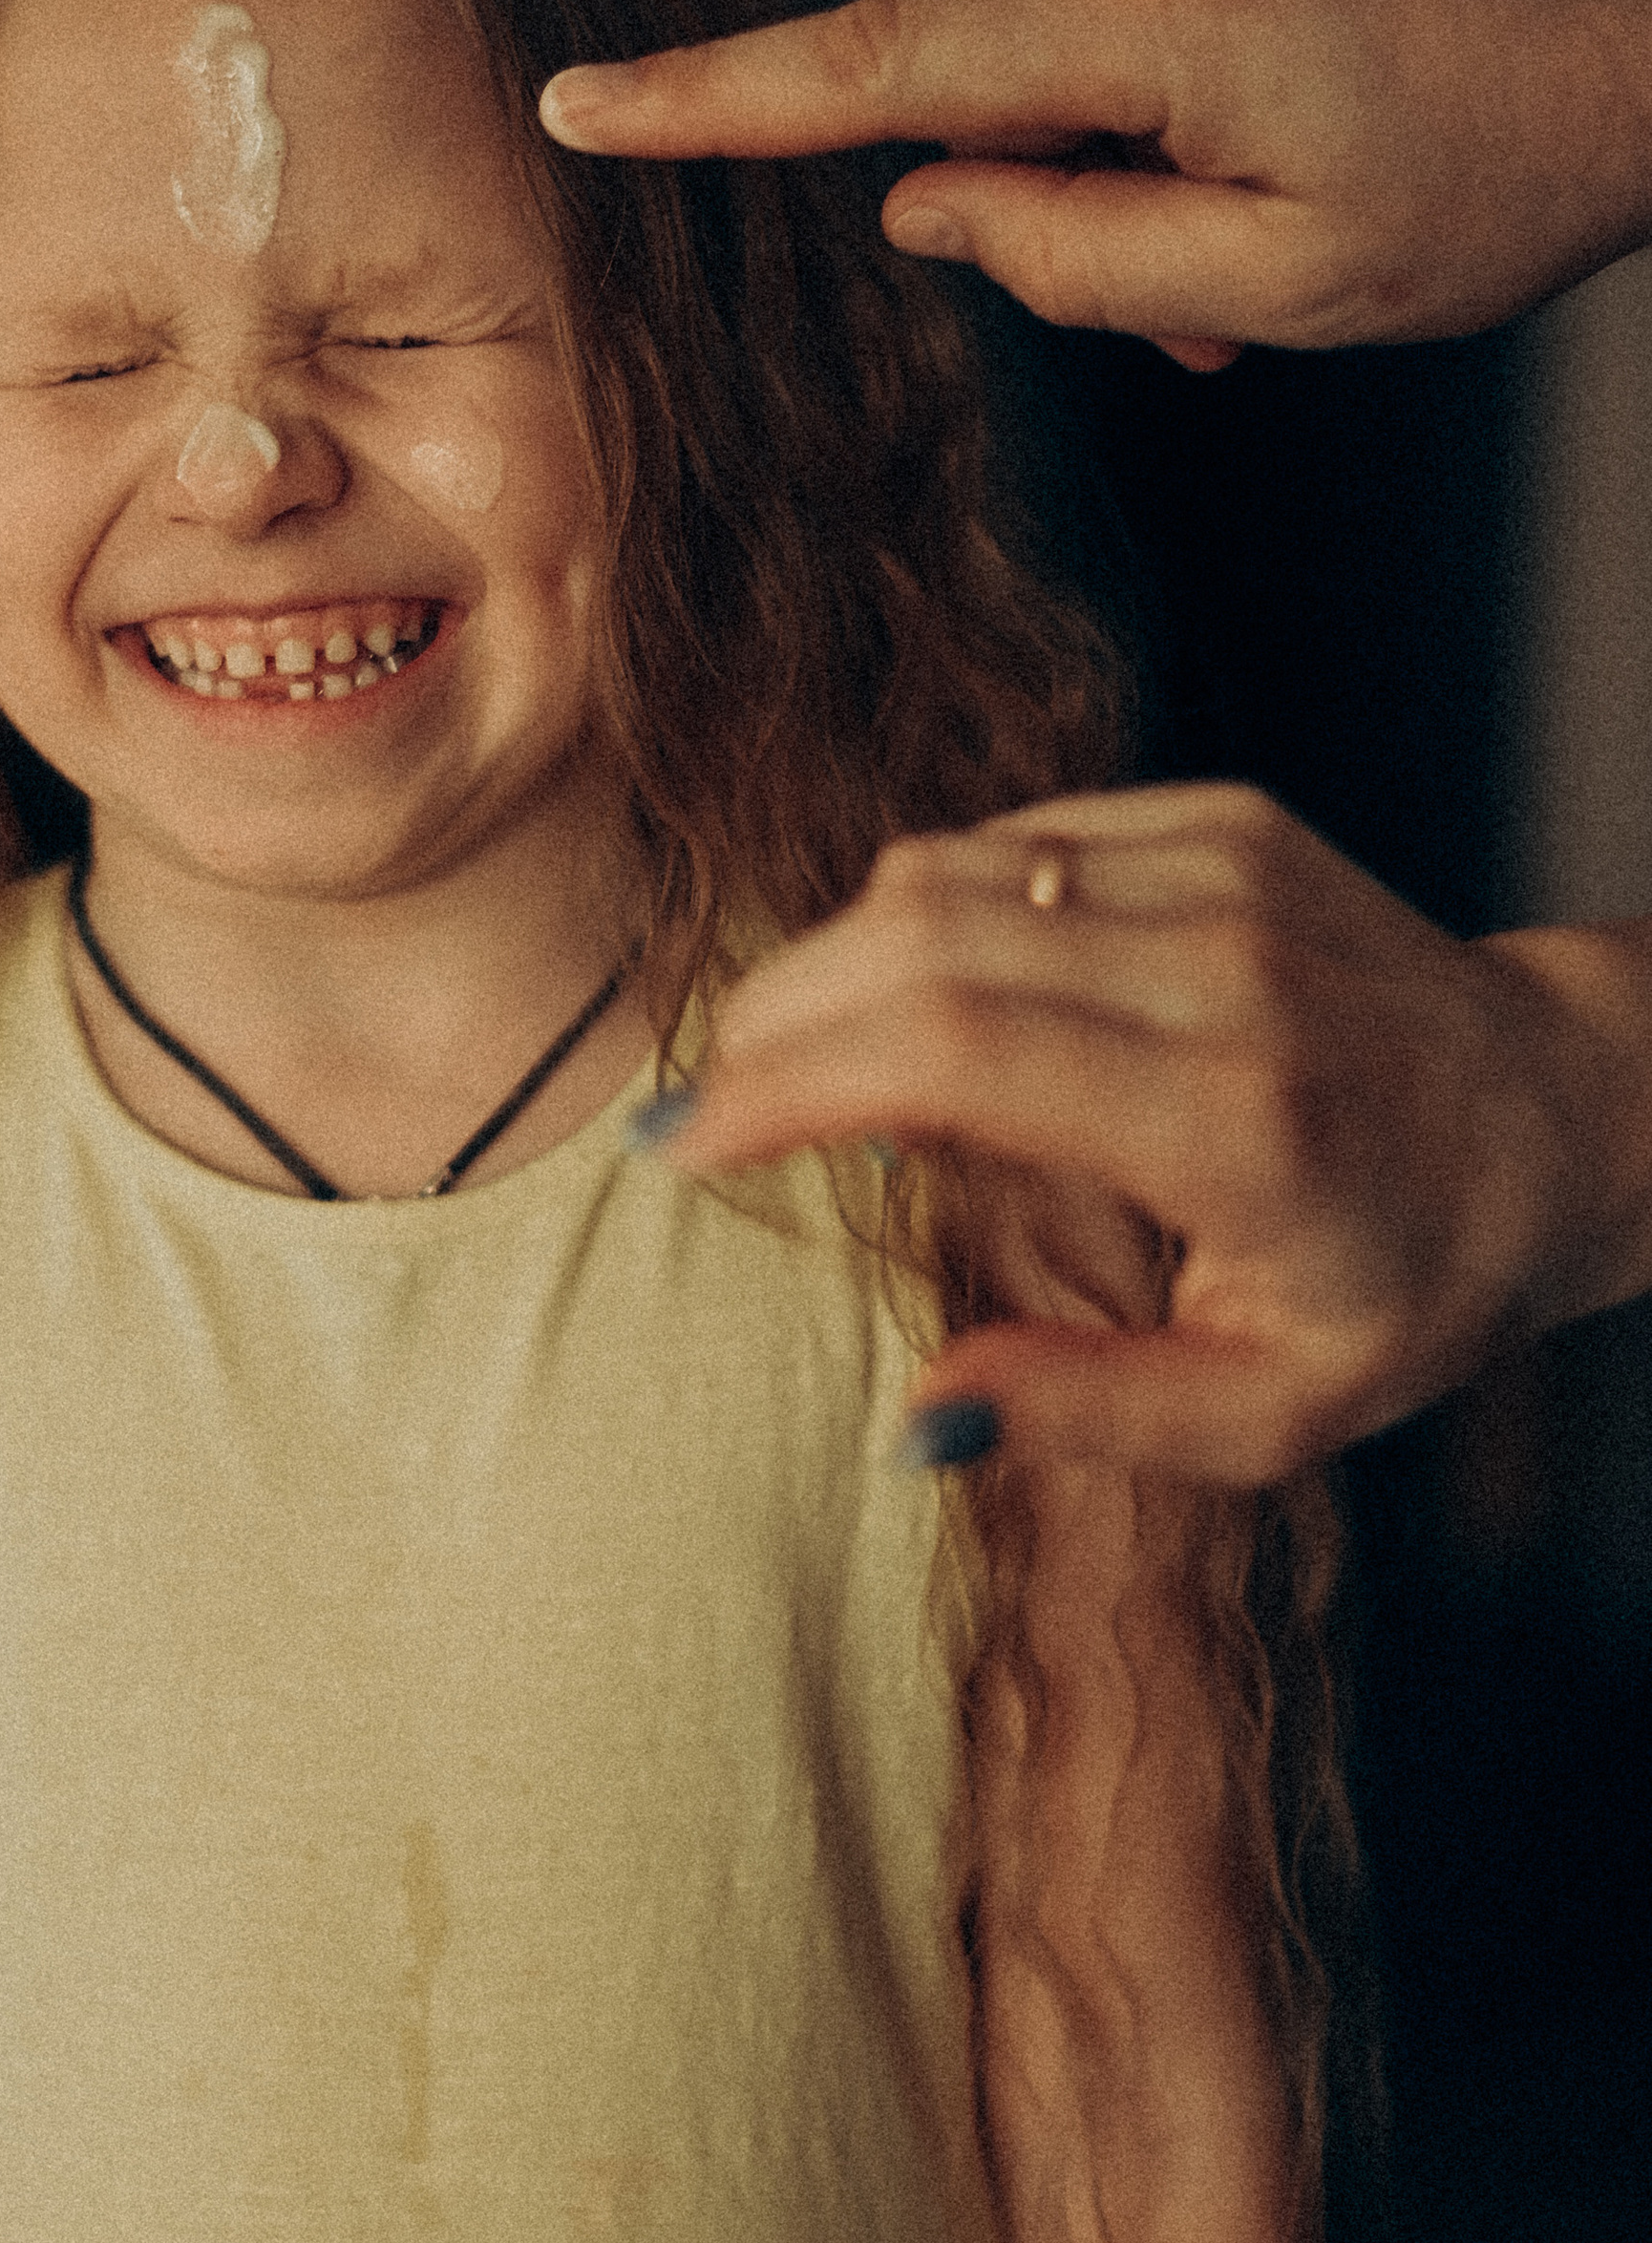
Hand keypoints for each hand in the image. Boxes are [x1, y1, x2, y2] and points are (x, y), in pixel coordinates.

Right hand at [542, 0, 1651, 363]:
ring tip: (1298, 197)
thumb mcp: (1289, 289)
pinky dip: (1200, 64)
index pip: (881, 72)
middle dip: (1077, 203)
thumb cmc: (1511, 172)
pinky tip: (1316, 99)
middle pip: (1011, 88)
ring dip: (1151, 141)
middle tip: (1214, 307)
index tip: (579, 102)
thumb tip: (924, 206)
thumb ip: (1079, 260)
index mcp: (1159, 16)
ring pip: (1090, 41)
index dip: (712, 101)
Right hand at [662, 784, 1651, 1481]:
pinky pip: (1011, 839)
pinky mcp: (1220, 819)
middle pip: (917, 937)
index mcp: (1235, 1121)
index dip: (785, 1081)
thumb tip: (916, 1423)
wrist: (1557, 1115)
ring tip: (786, 1060)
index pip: (950, 1048)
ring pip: (946, 871)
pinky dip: (924, 913)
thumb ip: (1087, 1411)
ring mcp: (1226, 871)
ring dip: (831, 960)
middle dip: (771, 1017)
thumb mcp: (1272, 1409)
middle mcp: (1226, 970)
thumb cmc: (1410, 1279)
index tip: (684, 1144)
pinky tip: (908, 996)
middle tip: (701, 1105)